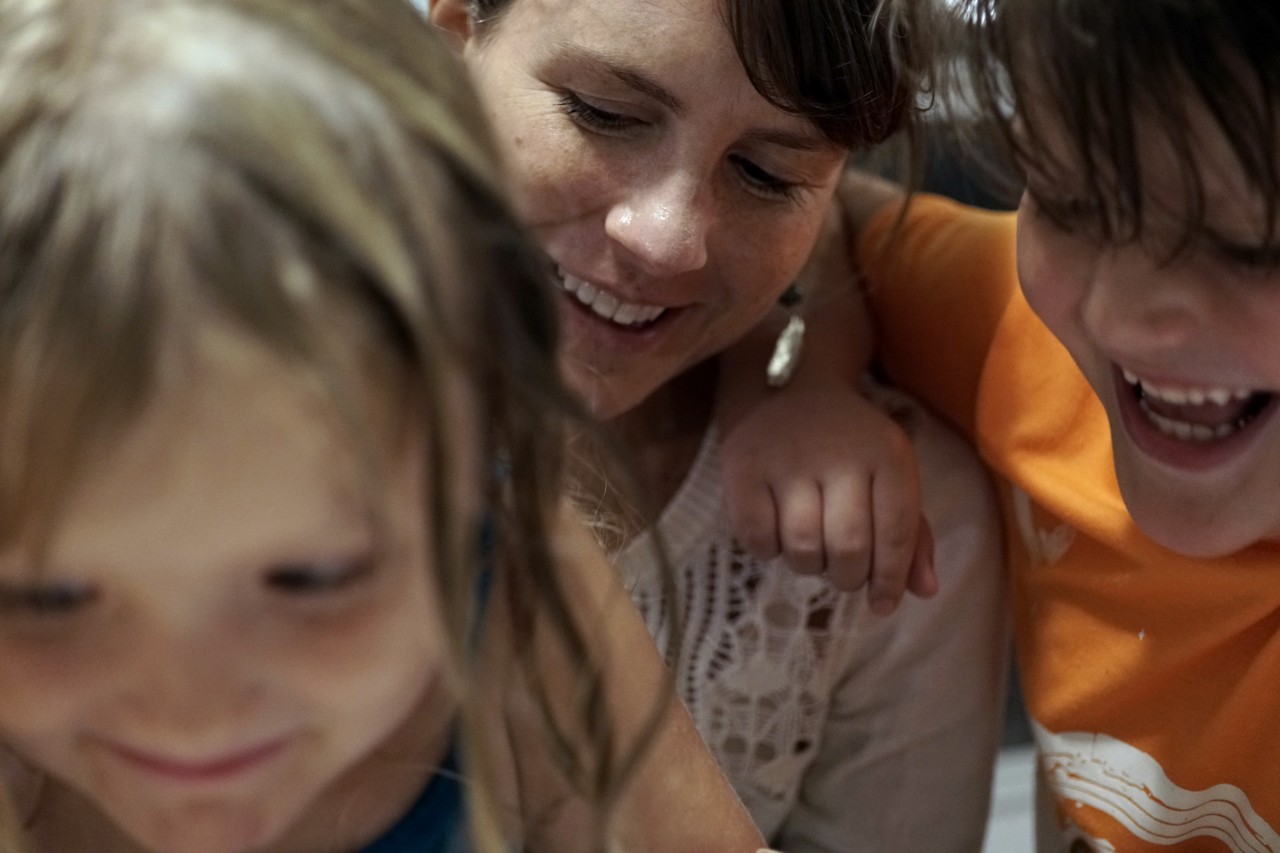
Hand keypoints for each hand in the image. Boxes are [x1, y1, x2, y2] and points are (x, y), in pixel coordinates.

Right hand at [719, 381, 936, 612]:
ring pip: (803, 550)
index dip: (892, 579)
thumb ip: (912, 533)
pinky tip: (776, 532)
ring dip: (809, 566)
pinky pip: (757, 539)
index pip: (898, 534)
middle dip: (848, 578)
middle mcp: (841, 455)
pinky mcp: (743, 467)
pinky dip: (768, 550)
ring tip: (811, 548)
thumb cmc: (849, 443)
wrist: (789, 385)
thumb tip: (925, 592)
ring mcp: (788, 460)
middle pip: (849, 549)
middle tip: (842, 572)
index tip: (882, 603)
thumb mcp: (889, 474)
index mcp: (888, 454)